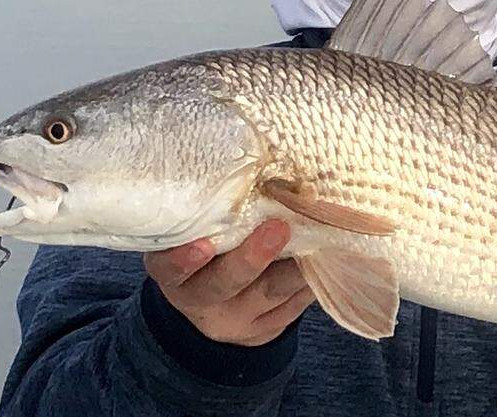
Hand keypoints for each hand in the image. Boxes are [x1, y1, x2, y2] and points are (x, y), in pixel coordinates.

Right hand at [144, 220, 314, 346]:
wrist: (218, 306)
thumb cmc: (209, 249)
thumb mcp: (197, 233)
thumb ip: (213, 213)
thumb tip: (257, 167)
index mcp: (174, 274)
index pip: (170, 270)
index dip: (183, 260)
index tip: (202, 245)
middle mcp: (201, 301)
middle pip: (224, 284)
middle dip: (252, 258)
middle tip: (278, 228)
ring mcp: (237, 319)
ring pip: (270, 293)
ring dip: (295, 265)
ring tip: (318, 238)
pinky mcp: (269, 327)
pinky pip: (294, 304)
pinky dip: (311, 277)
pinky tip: (326, 255)